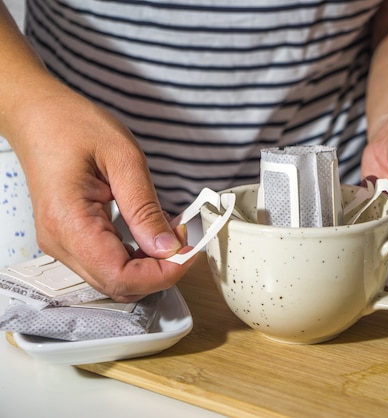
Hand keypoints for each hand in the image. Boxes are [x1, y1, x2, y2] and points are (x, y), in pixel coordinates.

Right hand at [8, 81, 194, 301]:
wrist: (40, 116)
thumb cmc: (74, 127)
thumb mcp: (123, 158)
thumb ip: (145, 208)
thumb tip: (168, 248)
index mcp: (69, 222)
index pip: (120, 277)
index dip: (161, 274)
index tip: (188, 252)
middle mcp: (60, 242)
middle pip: (118, 286)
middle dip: (159, 271)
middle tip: (183, 240)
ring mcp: (62, 244)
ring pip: (114, 280)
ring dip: (149, 266)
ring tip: (170, 233)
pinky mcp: (70, 240)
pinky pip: (107, 264)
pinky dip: (136, 258)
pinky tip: (151, 235)